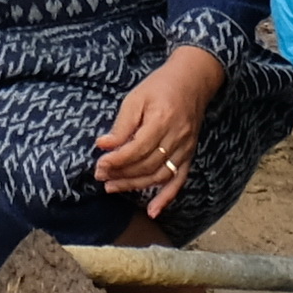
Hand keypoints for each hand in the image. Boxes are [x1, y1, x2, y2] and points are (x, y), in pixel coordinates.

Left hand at [94, 50, 226, 216]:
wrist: (192, 81)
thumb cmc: (160, 87)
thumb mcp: (135, 98)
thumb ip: (121, 125)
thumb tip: (103, 145)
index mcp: (161, 121)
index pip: (136, 149)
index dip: (116, 161)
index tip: (99, 165)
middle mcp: (176, 138)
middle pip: (146, 165)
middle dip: (121, 174)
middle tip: (101, 177)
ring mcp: (185, 149)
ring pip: (159, 176)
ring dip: (135, 186)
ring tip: (113, 188)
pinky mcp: (189, 154)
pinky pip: (179, 180)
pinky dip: (166, 198)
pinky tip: (153, 211)